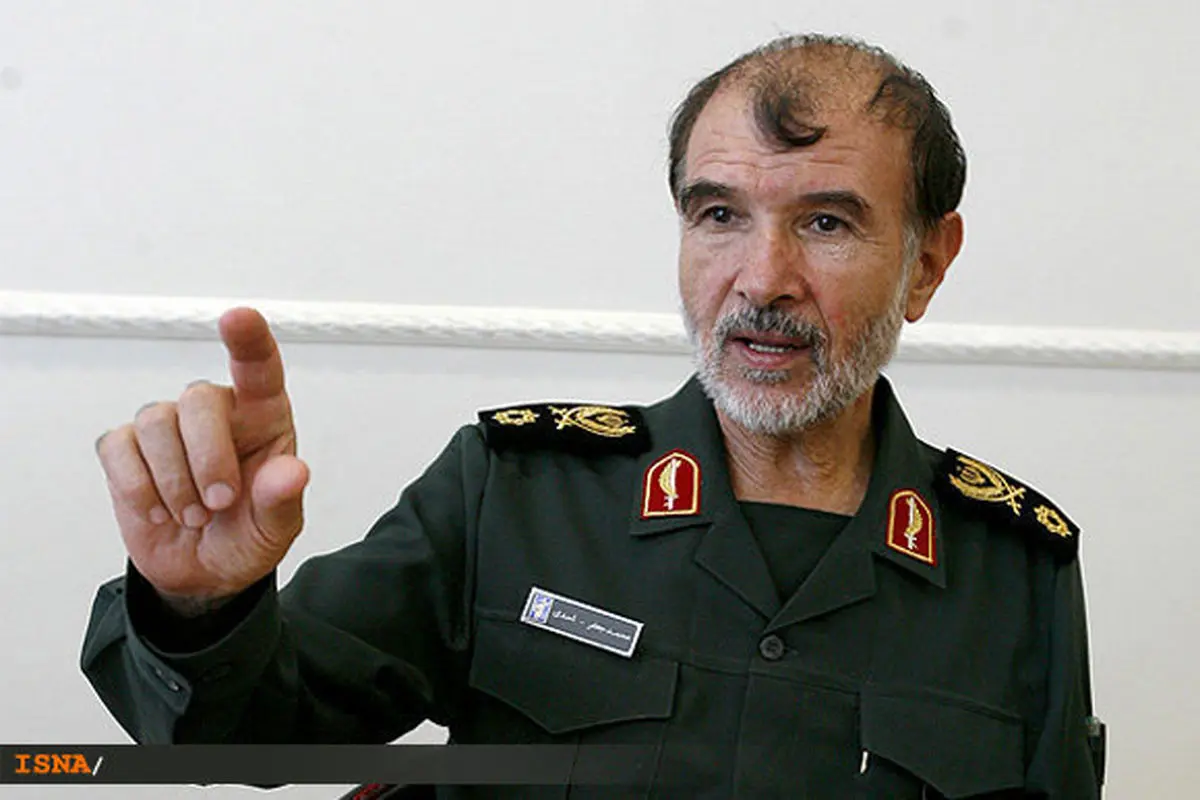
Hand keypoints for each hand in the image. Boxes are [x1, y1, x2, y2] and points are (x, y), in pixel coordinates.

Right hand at [96, 308, 309, 607]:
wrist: (203, 574)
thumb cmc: (247, 537)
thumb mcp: (277, 530)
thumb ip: (284, 500)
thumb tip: (293, 472)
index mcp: (263, 417)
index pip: (259, 368)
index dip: (249, 340)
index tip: (238, 317)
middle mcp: (216, 412)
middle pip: (197, 399)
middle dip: (207, 456)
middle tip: (220, 502)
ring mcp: (167, 426)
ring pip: (155, 423)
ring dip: (174, 481)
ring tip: (195, 515)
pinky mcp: (127, 449)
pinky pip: (119, 449)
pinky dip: (138, 488)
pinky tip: (160, 511)